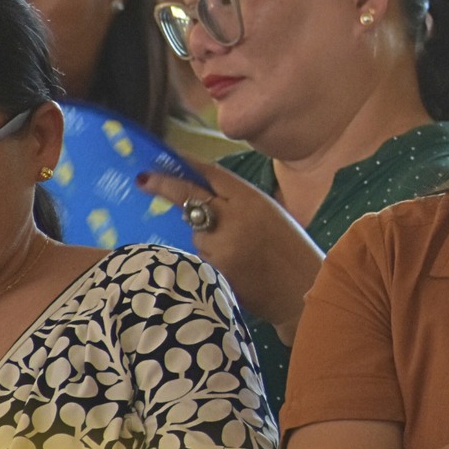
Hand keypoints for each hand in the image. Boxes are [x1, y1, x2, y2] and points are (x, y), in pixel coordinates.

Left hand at [137, 161, 324, 339]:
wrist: (304, 291)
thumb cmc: (291, 252)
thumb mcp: (271, 216)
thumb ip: (239, 205)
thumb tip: (201, 199)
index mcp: (253, 201)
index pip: (214, 175)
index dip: (187, 164)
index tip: (167, 156)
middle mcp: (236, 219)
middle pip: (191, 195)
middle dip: (165, 185)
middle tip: (144, 179)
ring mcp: (223, 245)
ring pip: (196, 234)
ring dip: (204, 238)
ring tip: (236, 254)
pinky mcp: (215, 271)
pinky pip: (200, 259)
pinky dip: (208, 261)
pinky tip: (234, 269)